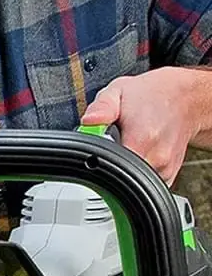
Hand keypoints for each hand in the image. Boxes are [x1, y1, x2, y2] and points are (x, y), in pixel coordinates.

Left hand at [80, 67, 208, 183]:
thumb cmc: (151, 95)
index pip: (111, 166)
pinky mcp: (167, 176)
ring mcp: (164, 169)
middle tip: (111, 145)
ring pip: (130, 181)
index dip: (97, 161)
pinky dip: (134, 172)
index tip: (95, 151)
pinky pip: (142, 183)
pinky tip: (136, 155)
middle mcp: (157, 157)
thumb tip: (89, 120)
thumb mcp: (118, 91)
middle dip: (108, 163)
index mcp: (142, 138)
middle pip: (118, 176)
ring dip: (122, 168)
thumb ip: (102, 107)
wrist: (186, 99)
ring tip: (127, 146)